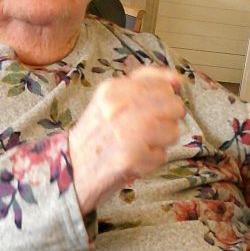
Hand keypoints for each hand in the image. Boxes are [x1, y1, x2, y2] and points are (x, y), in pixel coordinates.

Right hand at [69, 66, 185, 213]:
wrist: (72, 170)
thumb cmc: (97, 135)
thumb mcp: (111, 101)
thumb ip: (143, 85)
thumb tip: (177, 80)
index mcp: (113, 89)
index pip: (161, 83)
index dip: (166, 97)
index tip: (158, 107)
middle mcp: (119, 107)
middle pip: (173, 106)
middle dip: (168, 120)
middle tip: (148, 130)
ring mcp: (126, 132)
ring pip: (172, 131)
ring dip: (160, 143)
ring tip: (139, 145)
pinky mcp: (131, 157)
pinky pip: (162, 156)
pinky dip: (151, 162)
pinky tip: (134, 160)